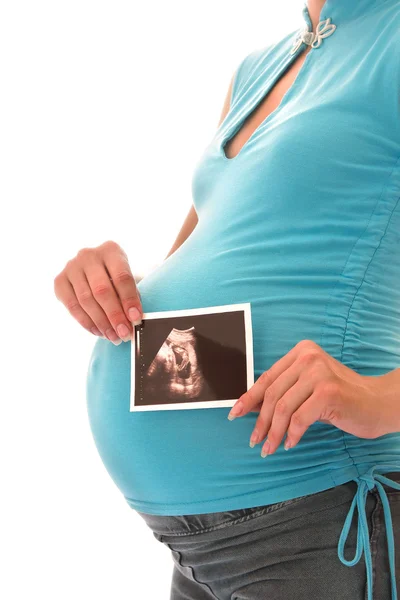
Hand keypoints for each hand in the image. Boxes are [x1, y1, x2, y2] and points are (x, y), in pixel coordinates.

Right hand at [54, 240, 142, 344]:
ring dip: (101, 323)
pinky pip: (73, 306)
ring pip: (86, 300)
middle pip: (102, 290)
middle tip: (124, 333)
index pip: (122, 277)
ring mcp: (71, 267)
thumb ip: (130, 296)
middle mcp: (88, 255)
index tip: (136, 319)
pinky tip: (98, 332)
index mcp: (111, 250)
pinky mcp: (59, 280)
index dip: (129, 300)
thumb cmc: (115, 276)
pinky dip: (86, 322)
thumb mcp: (126, 279)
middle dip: (114, 316)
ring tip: (113, 336)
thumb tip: (133, 320)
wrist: (93, 268)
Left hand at [228, 339, 386, 456]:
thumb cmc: (342, 398)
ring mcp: (319, 373)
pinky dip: (292, 434)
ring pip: (283, 408)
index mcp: (301, 352)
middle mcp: (308, 357)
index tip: (234, 413)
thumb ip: (284, 393)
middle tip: (255, 441)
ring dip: (273, 432)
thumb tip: (251, 407)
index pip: (267, 377)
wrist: (378, 403)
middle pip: (273, 394)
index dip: (249, 398)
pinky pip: (300, 418)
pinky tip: (290, 443)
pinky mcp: (328, 392)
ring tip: (269, 448)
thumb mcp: (308, 389)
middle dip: (260, 421)